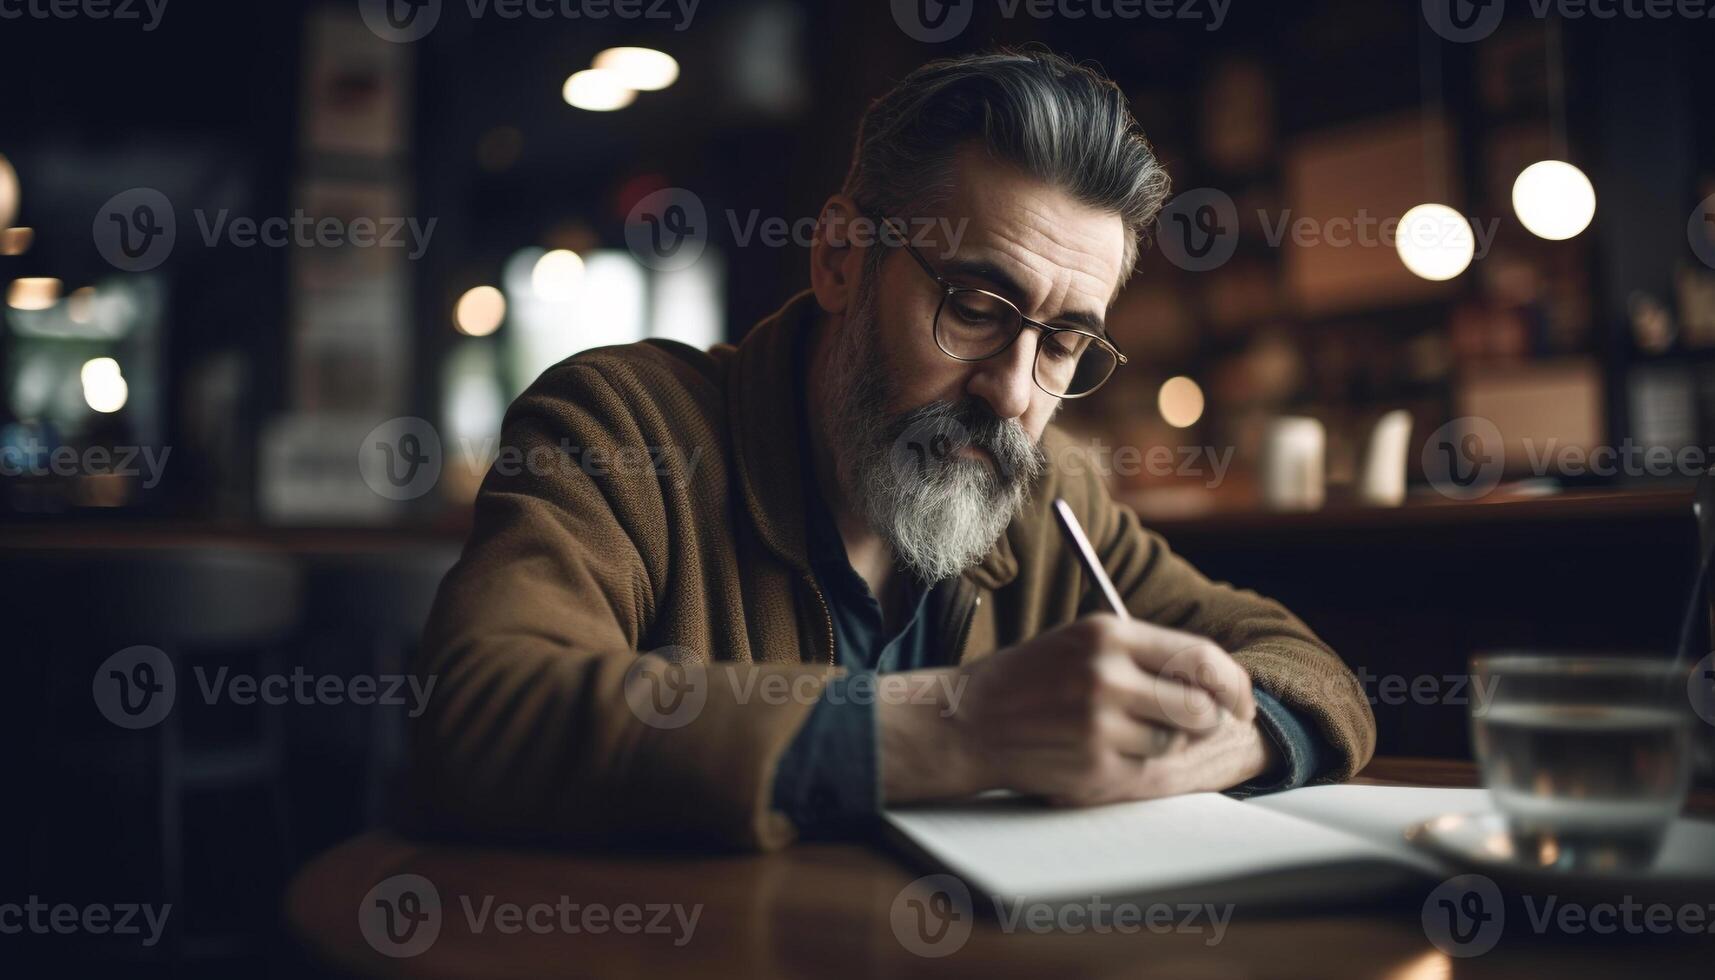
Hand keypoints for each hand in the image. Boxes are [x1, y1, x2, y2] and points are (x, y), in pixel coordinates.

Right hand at [879, 614, 1257, 803]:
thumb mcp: (1084, 642)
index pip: (1201, 657)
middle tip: (1196, 724)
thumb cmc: (1034, 679)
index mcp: (1108, 635)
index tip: (1240, 701)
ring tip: (1126, 732)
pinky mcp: (1092, 765)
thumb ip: (1146, 654)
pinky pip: (1146, 769)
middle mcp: (1106, 676)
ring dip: (1164, 742)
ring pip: (1174, 742)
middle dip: (1208, 720)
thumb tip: (1218, 682)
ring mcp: (1099, 724)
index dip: (1233, 683)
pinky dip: (1136, 763)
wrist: (970, 719)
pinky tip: (1102, 750)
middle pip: (1199, 707)